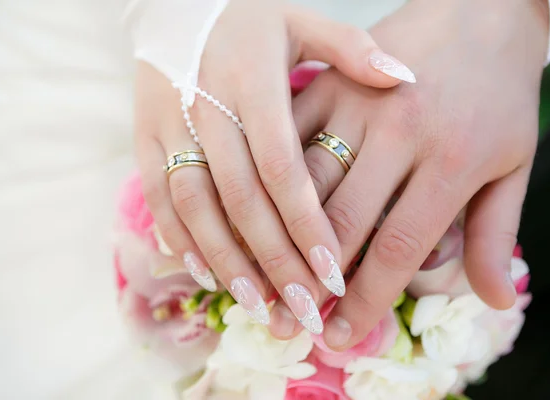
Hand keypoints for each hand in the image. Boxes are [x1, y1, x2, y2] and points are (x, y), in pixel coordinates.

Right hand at [135, 0, 410, 331]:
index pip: (280, 165)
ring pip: (196, 207)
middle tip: (305, 309)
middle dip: (273, 259)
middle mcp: (205, 105)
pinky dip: (182, 240)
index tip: (333, 272)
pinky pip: (160, 198)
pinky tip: (209, 276)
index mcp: (252, 79)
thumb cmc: (247, 17)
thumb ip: (349, 49)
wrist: (174, 3)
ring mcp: (168, 124)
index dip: (305, 222)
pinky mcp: (143, 138)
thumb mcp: (299, 19)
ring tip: (261, 307)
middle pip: (241, 198)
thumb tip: (406, 77)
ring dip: (227, 262)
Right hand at [270, 0, 548, 344]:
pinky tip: (243, 221)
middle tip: (292, 320)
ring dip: (275, 240)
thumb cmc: (498, 90)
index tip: (339, 335)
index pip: (397, 246)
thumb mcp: (514, 159)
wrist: (479, 9)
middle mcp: (396, 130)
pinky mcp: (322, 82)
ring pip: (300, 184)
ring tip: (260, 286)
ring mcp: (352, 100)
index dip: (364, 300)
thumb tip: (493, 301)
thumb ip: (495, 232)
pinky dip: (261, 181)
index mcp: (451, 157)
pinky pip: (278, 138)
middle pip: (339, 221)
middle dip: (312, 280)